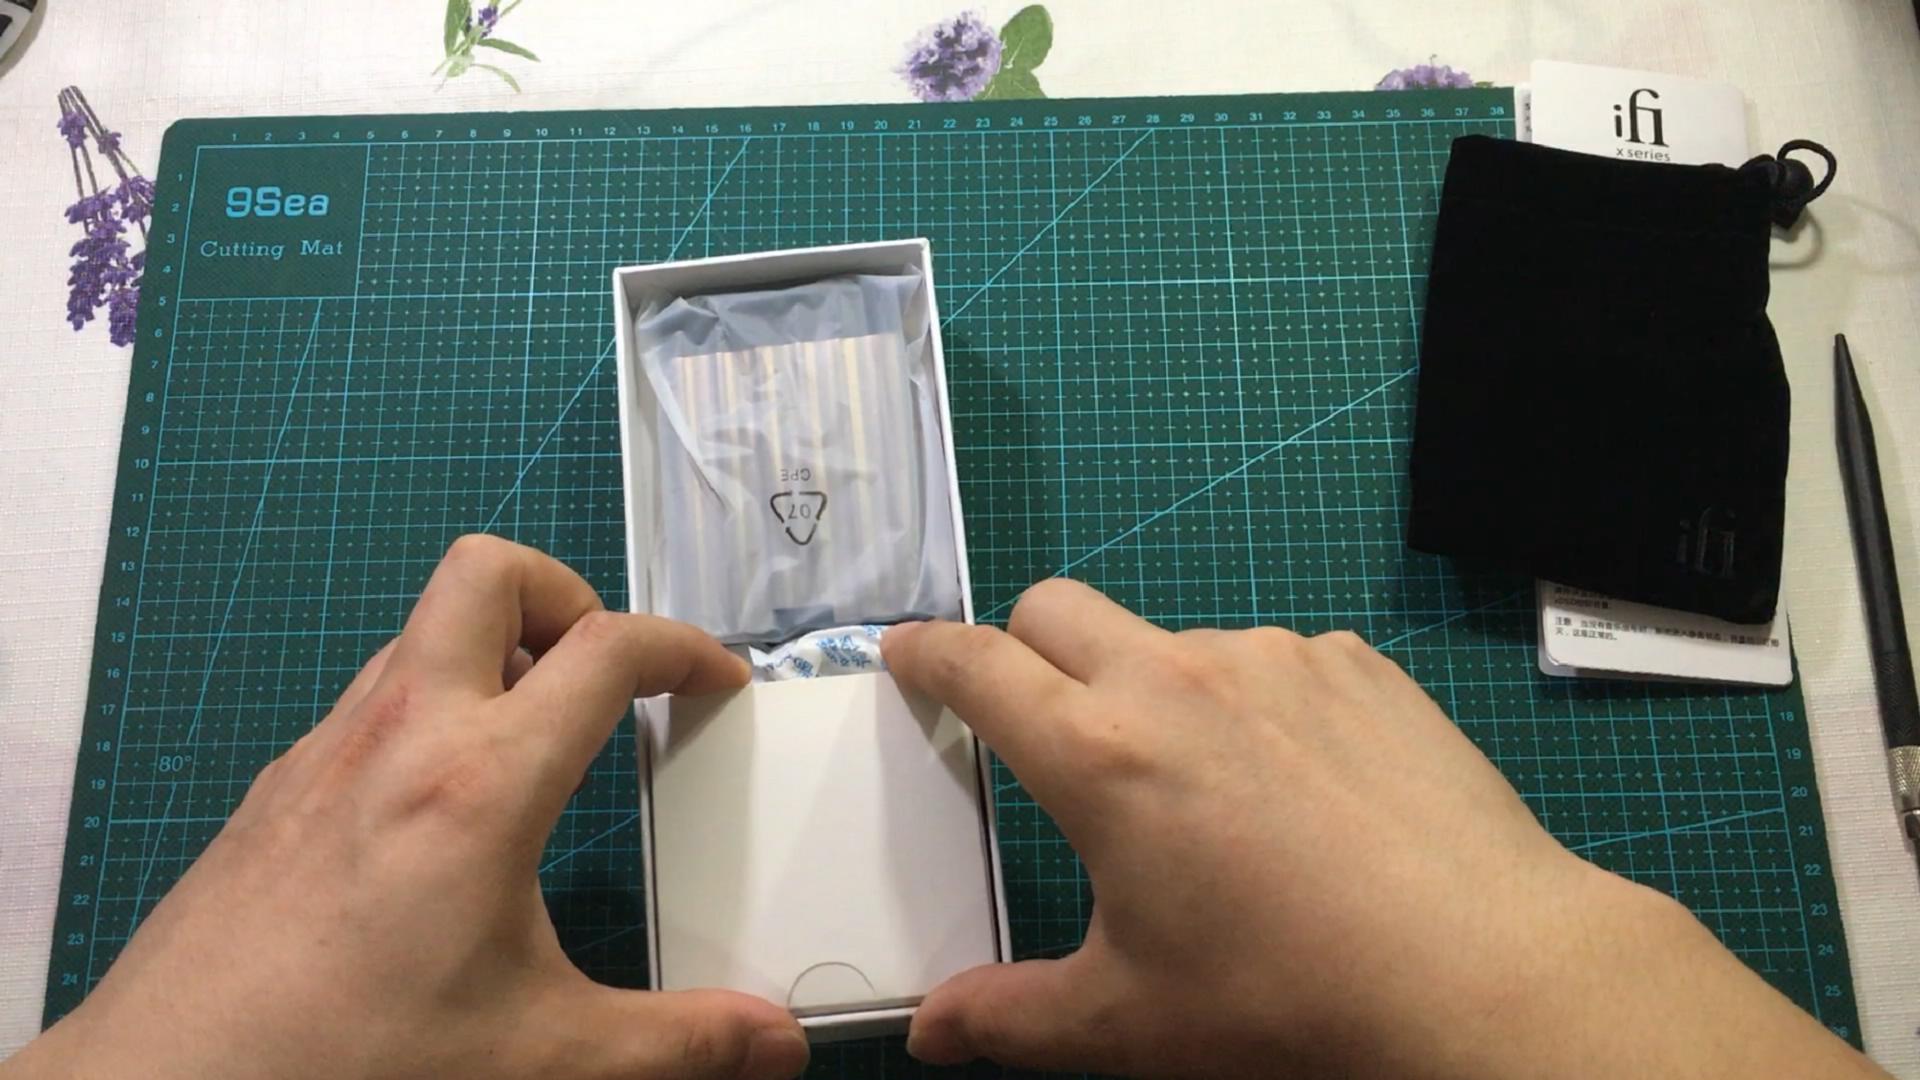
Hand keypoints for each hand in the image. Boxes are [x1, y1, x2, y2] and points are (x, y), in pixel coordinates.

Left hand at [7, 537, 808, 1079]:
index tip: (715, 684)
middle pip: (488, 571)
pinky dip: (430, 709)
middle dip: (566, 593)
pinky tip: (443, 813)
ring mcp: (326, 750)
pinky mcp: (277, 787)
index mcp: (483, 780)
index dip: (684, 648)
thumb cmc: (355, 1060)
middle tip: (603, 678)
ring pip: (421, 629)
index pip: (607, 649)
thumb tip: (780, 1045)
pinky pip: (371, 698)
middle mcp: (400, 733)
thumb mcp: (543, 1056)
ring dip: (494, 651)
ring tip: (538, 742)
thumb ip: (679, 1042)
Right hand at [884, 580, 1886, 1079]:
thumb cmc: (1286, 1000)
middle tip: (1039, 722)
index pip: (976, 663)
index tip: (907, 656)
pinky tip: (1295, 783)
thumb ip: (1009, 1016)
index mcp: (1098, 752)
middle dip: (1023, 647)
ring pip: (1168, 636)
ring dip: (1148, 684)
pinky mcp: (1357, 664)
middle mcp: (1175, 676)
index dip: (925, 653)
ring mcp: (1275, 658)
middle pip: (1055, 606)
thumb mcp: (1128, 1022)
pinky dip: (1251, 699)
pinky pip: (1270, 656)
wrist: (1482, 971)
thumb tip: (929, 1031)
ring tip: (1198, 786)